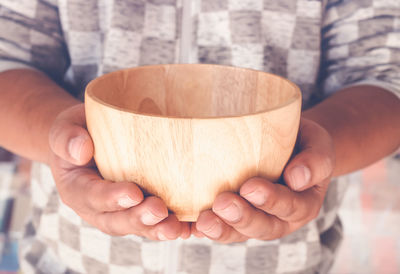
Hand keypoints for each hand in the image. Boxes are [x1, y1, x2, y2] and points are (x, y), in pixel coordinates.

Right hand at [48, 104, 189, 239]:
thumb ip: (67, 137)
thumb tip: (81, 150)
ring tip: (177, 227)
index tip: (133, 193)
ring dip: (157, 229)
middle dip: (138, 219)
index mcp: (77, 189)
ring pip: (138, 226)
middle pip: (116, 220)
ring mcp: (119, 212)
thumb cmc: (79, 132)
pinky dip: (171, 227)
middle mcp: (97, 208)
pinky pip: (154, 223)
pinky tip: (188, 228)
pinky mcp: (138, 209)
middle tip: (159, 211)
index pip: (92, 196)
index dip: (111, 198)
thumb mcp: (66, 127)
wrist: (90, 142)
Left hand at [193, 118, 334, 242]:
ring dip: (221, 229)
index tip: (250, 187)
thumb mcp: (317, 145)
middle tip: (222, 204)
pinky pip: (221, 227)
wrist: (289, 146)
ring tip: (204, 221)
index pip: (289, 206)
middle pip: (262, 226)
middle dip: (242, 218)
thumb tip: (297, 178)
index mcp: (303, 204)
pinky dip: (204, 230)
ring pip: (239, 233)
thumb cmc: (303, 144)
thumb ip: (315, 161)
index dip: (270, 200)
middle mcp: (279, 218)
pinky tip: (191, 227)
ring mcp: (255, 220)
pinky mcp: (234, 217)